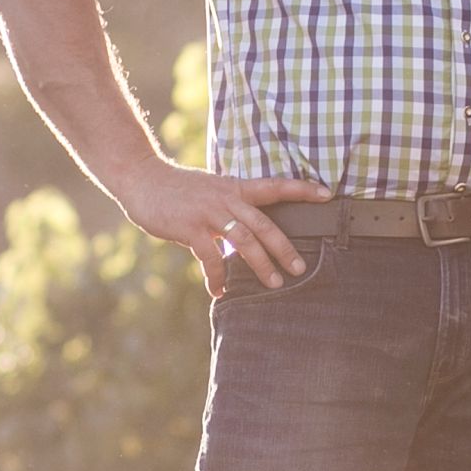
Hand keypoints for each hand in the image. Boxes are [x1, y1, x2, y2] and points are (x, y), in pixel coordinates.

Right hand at [116, 163, 331, 295]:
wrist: (143, 179)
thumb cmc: (179, 189)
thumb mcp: (212, 190)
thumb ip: (232, 206)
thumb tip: (250, 229)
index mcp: (235, 188)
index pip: (275, 186)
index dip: (302, 190)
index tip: (327, 194)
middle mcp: (226, 199)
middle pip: (264, 224)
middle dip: (284, 248)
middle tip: (299, 268)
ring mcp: (208, 213)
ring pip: (243, 241)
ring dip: (260, 265)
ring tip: (273, 284)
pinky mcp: (189, 228)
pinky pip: (209, 257)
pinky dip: (216, 277)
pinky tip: (220, 291)